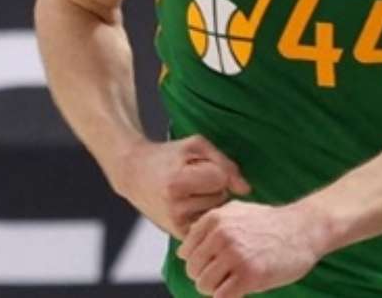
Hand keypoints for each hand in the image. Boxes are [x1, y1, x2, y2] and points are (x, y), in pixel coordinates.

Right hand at [115, 135, 249, 239]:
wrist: (135, 173)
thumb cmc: (169, 155)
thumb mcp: (196, 146)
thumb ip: (225, 163)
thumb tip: (246, 190)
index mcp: (176, 183)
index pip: (221, 178)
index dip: (215, 168)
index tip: (198, 165)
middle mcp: (174, 208)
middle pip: (221, 196)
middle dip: (213, 185)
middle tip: (191, 178)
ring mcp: (175, 224)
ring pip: (217, 211)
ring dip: (210, 199)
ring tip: (189, 190)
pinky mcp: (177, 234)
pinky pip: (209, 222)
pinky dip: (205, 212)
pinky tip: (190, 203)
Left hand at [178, 201, 326, 297]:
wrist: (303, 229)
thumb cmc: (270, 223)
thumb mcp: (236, 212)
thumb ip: (208, 226)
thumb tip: (183, 249)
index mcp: (215, 219)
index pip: (186, 252)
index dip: (199, 261)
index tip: (216, 262)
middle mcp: (221, 235)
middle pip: (192, 270)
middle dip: (206, 276)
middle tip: (226, 275)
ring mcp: (235, 255)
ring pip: (203, 285)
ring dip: (216, 288)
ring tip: (233, 282)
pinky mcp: (249, 275)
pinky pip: (221, 296)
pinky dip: (228, 296)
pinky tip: (242, 287)